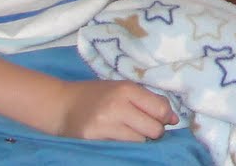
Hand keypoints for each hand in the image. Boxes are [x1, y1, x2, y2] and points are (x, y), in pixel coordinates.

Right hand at [55, 79, 176, 140]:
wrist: (60, 105)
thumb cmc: (95, 95)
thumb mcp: (122, 89)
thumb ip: (149, 100)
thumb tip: (174, 119)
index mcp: (127, 89)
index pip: (161, 109)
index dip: (165, 117)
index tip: (160, 119)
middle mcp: (117, 105)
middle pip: (154, 128)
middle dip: (154, 131)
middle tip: (143, 127)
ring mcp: (105, 123)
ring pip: (140, 141)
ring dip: (139, 139)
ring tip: (127, 131)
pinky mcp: (94, 138)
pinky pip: (123, 147)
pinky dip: (125, 144)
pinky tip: (117, 137)